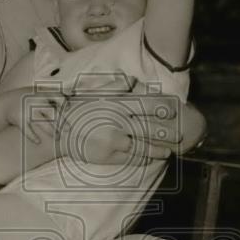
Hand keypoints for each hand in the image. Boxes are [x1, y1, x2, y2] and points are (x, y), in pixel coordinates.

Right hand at [0, 86, 71, 144]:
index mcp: (41, 93)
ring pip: (42, 122)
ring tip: (56, 137)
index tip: (67, 109)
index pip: (58, 97)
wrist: (5, 103)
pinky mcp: (19, 119)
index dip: (64, 103)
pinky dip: (33, 136)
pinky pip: (27, 130)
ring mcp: (27, 110)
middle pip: (52, 112)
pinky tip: (38, 142)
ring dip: (51, 131)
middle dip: (61, 122)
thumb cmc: (26, 98)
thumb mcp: (38, 92)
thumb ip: (52, 94)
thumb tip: (72, 95)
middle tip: (68, 130)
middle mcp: (35, 101)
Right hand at [56, 94, 183, 164]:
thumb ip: (115, 87)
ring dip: (158, 149)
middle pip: (149, 127)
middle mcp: (117, 121)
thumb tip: (132, 81)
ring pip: (143, 145)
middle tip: (180, 135)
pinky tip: (152, 158)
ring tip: (168, 151)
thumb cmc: (78, 110)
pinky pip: (131, 158)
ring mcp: (113, 139)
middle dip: (166, 132)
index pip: (145, 104)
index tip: (174, 110)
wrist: (58, 131)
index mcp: (116, 104)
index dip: (162, 107)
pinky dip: (144, 158)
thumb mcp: (95, 93)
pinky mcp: (108, 155)